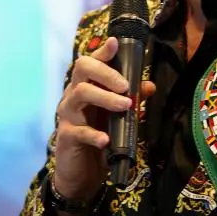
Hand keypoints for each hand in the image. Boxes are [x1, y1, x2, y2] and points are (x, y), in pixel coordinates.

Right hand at [52, 36, 155, 215]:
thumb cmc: (100, 137)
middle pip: (82, 70)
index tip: (115, 43)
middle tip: (126, 86)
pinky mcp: (66, 137)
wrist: (82, 172)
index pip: (91, 62)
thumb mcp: (118, 118)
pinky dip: (94, 134)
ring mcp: (68, 116)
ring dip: (105, 98)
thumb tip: (150, 85)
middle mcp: (74, 96)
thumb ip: (132, 100)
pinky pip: (78, 131)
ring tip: (125, 106)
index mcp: (87, 87)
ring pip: (80, 94)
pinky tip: (105, 139)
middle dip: (106, 73)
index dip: (102, 52)